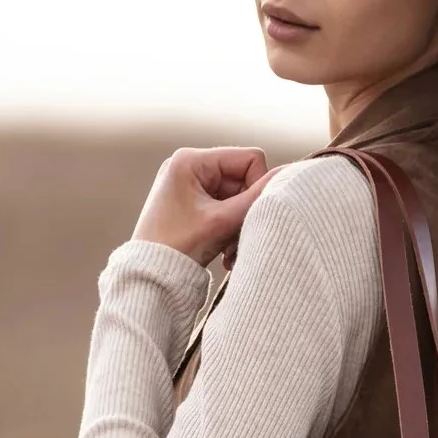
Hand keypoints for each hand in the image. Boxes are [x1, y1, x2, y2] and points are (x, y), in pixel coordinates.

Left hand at [132, 147, 281, 269]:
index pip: (249, 158)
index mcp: (191, 160)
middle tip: (237, 243)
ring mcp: (189, 186)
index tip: (250, 216)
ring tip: (228, 255)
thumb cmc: (177, 248)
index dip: (258, 186)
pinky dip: (228, 232)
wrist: (148, 278)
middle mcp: (189, 166)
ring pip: (235, 200)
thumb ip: (256, 198)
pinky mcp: (190, 205)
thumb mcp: (221, 222)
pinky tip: (223, 255)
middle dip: (245, 213)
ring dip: (238, 227)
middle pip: (242, 181)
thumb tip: (289, 175)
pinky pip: (223, 211)